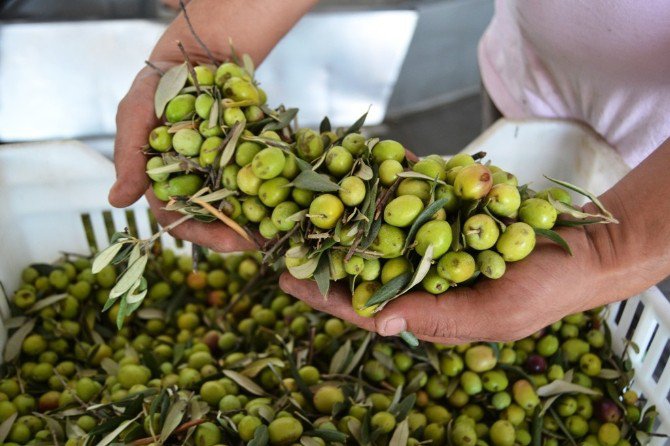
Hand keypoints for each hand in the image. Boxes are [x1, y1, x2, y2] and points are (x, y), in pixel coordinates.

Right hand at [108, 0, 316, 250]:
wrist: (197, 59)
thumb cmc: (159, 86)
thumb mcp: (137, 112)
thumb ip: (129, 154)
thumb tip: (116, 201)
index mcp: (166, 184)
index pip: (181, 220)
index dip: (205, 234)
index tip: (231, 242)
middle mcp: (196, 185)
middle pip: (218, 220)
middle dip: (241, 234)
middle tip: (267, 241)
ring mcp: (224, 173)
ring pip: (244, 206)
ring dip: (264, 219)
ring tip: (288, 228)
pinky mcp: (248, 158)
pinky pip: (265, 178)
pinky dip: (279, 189)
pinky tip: (298, 198)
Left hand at [283, 136, 669, 343]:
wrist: (586, 247)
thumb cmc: (546, 291)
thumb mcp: (496, 316)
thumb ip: (438, 319)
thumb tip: (378, 324)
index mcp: (425, 306)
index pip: (363, 304)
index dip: (323, 293)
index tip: (283, 278)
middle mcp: (420, 271)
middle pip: (359, 260)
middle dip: (321, 246)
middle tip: (277, 230)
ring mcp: (432, 236)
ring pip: (378, 220)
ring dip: (343, 205)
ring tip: (304, 187)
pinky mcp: (447, 205)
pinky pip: (410, 187)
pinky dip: (385, 171)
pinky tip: (356, 155)